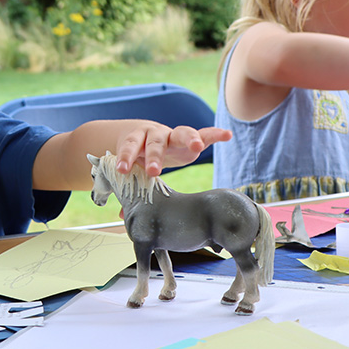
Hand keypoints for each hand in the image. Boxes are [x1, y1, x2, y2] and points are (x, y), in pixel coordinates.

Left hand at [115, 125, 231, 176]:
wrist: (146, 135)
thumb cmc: (139, 154)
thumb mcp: (132, 166)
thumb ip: (129, 186)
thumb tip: (123, 214)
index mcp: (138, 140)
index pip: (131, 146)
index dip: (126, 157)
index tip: (122, 169)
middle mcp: (156, 134)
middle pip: (156, 142)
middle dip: (155, 156)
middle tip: (153, 171)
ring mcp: (174, 135)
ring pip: (181, 134)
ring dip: (189, 140)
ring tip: (197, 146)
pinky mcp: (191, 138)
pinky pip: (205, 134)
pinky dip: (216, 134)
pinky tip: (227, 135)